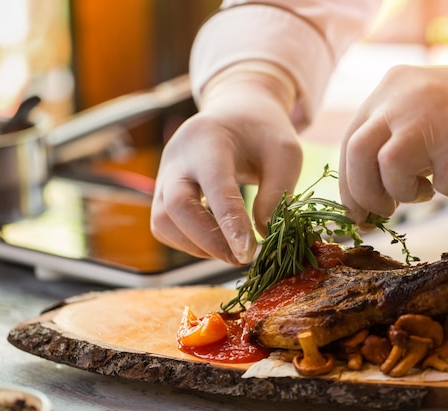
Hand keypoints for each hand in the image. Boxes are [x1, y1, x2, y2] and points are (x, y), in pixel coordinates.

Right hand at [151, 68, 301, 264]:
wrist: (235, 113)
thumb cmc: (263, 133)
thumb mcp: (285, 152)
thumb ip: (278, 191)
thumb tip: (263, 233)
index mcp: (209, 138)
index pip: (214, 185)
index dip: (229, 223)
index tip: (248, 253)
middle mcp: (178, 156)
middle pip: (176, 207)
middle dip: (208, 241)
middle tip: (241, 259)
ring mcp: (164, 173)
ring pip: (163, 221)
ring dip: (197, 246)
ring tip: (232, 252)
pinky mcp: (162, 191)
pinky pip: (164, 226)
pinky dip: (189, 243)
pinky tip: (217, 242)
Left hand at [339, 48, 447, 225]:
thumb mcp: (422, 109)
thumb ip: (391, 138)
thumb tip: (360, 200)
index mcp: (391, 88)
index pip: (351, 142)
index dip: (349, 182)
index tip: (356, 211)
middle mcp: (406, 98)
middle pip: (359, 154)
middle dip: (363, 193)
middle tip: (382, 210)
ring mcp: (436, 119)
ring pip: (390, 170)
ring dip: (404, 192)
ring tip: (428, 187)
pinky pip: (444, 188)